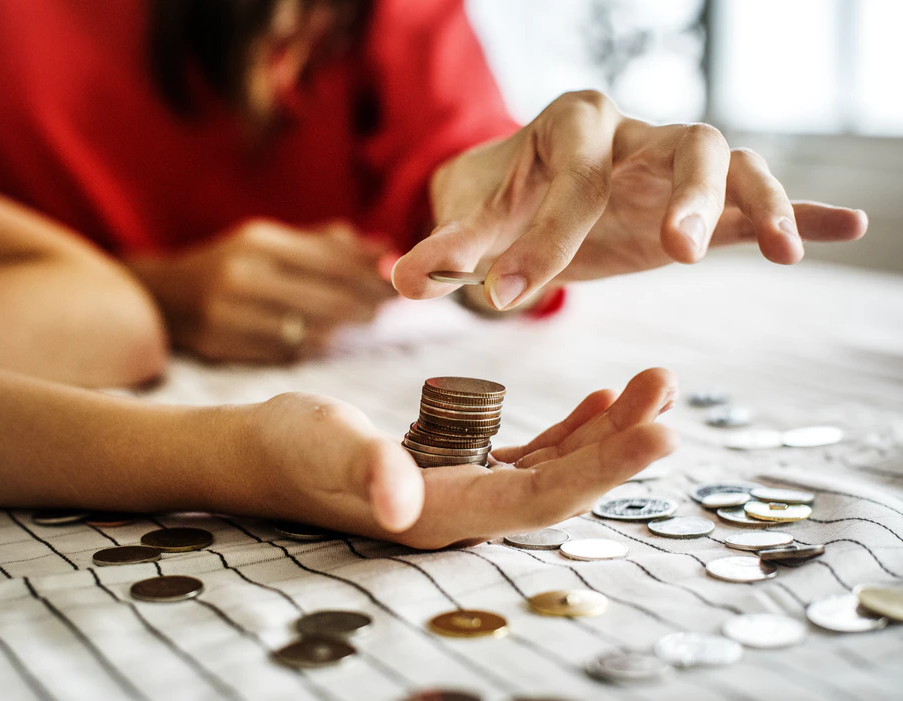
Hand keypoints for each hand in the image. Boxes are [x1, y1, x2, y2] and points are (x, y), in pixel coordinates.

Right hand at [131, 219, 395, 362]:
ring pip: (310, 330)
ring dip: (343, 328)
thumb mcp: (270, 242)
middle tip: (388, 307)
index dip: (370, 275)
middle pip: (326, 298)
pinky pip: (285, 352)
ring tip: (362, 320)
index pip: (332, 261)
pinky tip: (325, 339)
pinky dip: (313, 346)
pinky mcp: (222, 344)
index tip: (398, 282)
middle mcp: (242, 275)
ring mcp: (230, 313)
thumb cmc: (230, 265)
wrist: (164, 296)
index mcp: (259, 242)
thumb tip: (384, 248)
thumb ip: (326, 244)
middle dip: (365, 304)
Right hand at [238, 368, 677, 548]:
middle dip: (622, 444)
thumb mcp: (325, 446)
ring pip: (555, 468)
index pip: (541, 499)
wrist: (263, 451)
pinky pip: (530, 454)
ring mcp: (465, 492)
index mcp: (443, 514)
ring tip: (651, 387)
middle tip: (668, 392)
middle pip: (564, 485)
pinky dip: (570, 429)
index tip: (661, 434)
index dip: (604, 471)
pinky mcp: (459, 469)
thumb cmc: (289, 446)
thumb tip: (399, 504)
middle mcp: (465, 513)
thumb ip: (366, 470)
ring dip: (607, 432)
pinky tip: (599, 404)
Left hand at [392, 90, 868, 309]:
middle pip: (681, 142)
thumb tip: (400, 279)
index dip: (541, 238)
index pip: (570, 178)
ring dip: (755, 201)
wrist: (525, 191)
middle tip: (675, 253)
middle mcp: (631, 133)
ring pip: (731, 161)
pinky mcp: (695, 200)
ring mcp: (670, 163)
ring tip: (780, 250)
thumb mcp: (471, 224)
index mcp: (570, 127)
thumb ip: (444, 251)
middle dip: (683, 194)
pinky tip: (845, 229)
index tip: (508, 297)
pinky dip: (798, 210)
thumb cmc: (500, 202)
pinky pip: (757, 197)